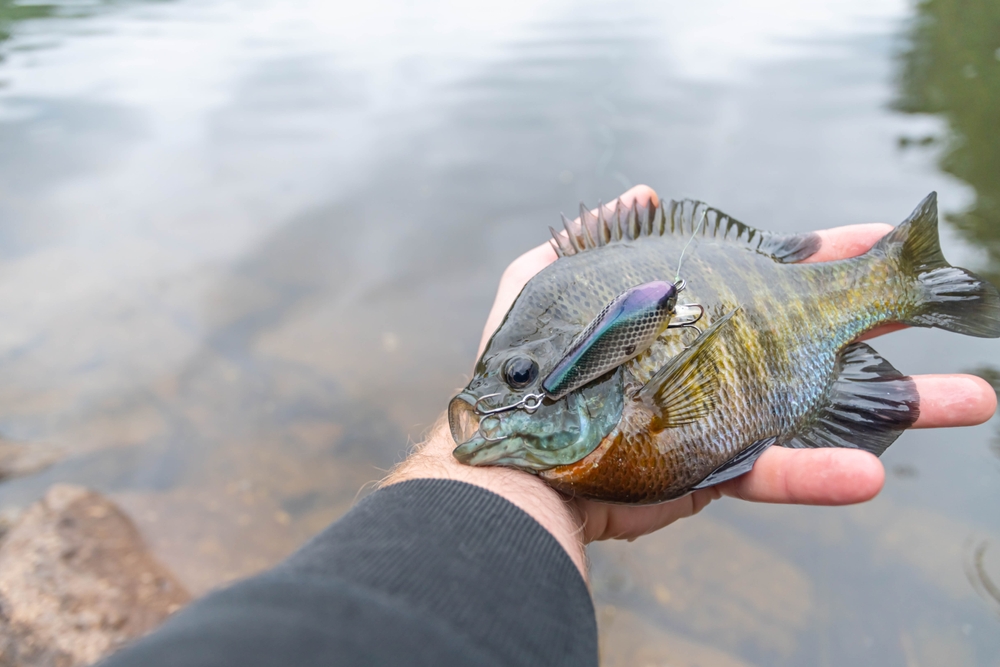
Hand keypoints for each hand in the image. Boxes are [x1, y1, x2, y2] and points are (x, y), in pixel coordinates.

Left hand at [386, 185, 996, 576]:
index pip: (768, 277)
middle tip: (945, 309)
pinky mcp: (708, 469)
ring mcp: (717, 416)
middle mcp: (713, 361)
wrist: (509, 457)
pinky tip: (872, 473)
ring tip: (967, 399)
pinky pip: (772, 472)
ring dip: (897, 404)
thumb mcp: (547, 281)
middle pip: (813, 336)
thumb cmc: (524, 363)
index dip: (822, 255)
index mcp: (687, 314)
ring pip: (819, 407)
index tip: (876, 234)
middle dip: (882, 322)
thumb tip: (647, 188)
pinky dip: (818, 475)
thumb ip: (594, 238)